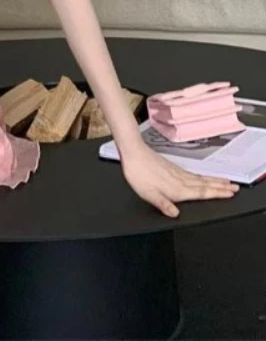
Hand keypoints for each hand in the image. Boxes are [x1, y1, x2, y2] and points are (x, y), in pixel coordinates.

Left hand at [120, 142, 239, 217]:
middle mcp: (180, 180)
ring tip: (226, 182)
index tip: (230, 194)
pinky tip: (203, 178)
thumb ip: (163, 204)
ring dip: (215, 181)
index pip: (201, 193)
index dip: (217, 194)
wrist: (133, 153)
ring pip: (200, 179)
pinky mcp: (173, 168)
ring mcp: (177, 173)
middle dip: (221, 187)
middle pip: (205, 185)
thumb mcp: (148, 193)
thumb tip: (175, 214)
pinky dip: (203, 177)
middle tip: (235, 188)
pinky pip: (193, 174)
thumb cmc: (138, 174)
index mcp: (176, 189)